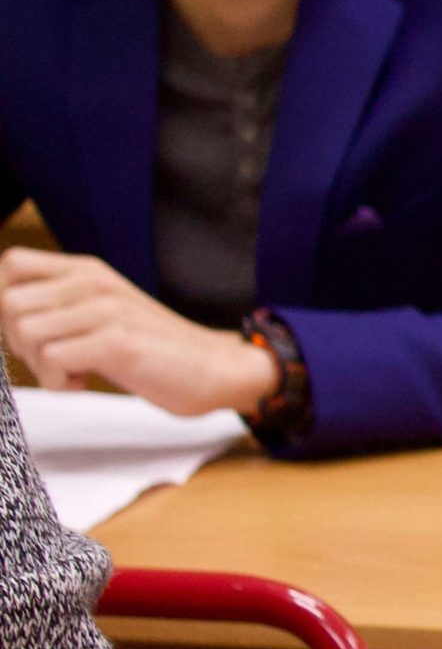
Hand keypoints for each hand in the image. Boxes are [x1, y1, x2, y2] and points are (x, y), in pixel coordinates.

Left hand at [0, 248, 278, 417]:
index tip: (32, 332)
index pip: (12, 265)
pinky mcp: (117, 341)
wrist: (214, 368)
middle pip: (8, 303)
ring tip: (70, 372)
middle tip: (52, 358)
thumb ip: (60, 306)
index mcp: (88, 271)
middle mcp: (94, 283)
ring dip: (37, 365)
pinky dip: (58, 382)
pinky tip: (83, 384)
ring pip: (24, 332)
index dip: (4, 301)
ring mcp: (107, 310)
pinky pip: (52, 360)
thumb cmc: (154, 348)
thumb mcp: (103, 313)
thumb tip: (6, 318)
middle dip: (17, 341)